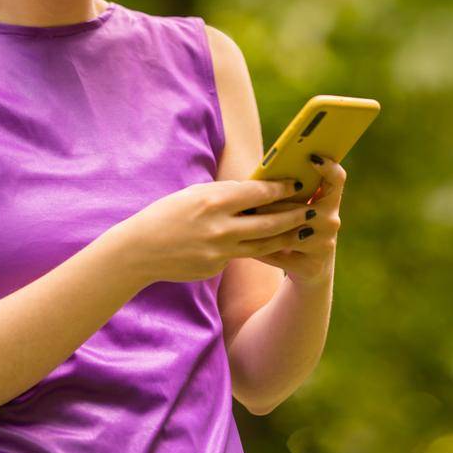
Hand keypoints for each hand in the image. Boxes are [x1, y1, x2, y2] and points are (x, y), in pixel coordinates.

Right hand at [126, 176, 316, 284]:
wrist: (141, 249)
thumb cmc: (167, 213)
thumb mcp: (195, 194)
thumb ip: (226, 195)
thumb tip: (255, 193)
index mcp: (214, 200)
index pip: (258, 193)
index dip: (281, 188)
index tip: (297, 184)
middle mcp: (220, 226)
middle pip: (268, 222)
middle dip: (293, 216)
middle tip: (311, 210)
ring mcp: (219, 251)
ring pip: (262, 245)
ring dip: (285, 237)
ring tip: (303, 231)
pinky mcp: (216, 268)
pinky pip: (241, 256)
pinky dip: (256, 250)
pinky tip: (270, 246)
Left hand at [245, 153, 343, 287]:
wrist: (310, 268)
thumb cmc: (297, 226)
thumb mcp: (298, 207)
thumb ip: (289, 192)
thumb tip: (262, 175)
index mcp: (331, 201)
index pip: (337, 179)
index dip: (328, 167)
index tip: (311, 156)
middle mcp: (332, 222)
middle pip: (300, 207)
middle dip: (274, 205)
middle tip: (249, 202)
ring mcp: (324, 245)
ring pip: (288, 231)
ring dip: (264, 226)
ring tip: (243, 220)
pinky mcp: (312, 266)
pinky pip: (281, 254)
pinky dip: (261, 249)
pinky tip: (245, 243)